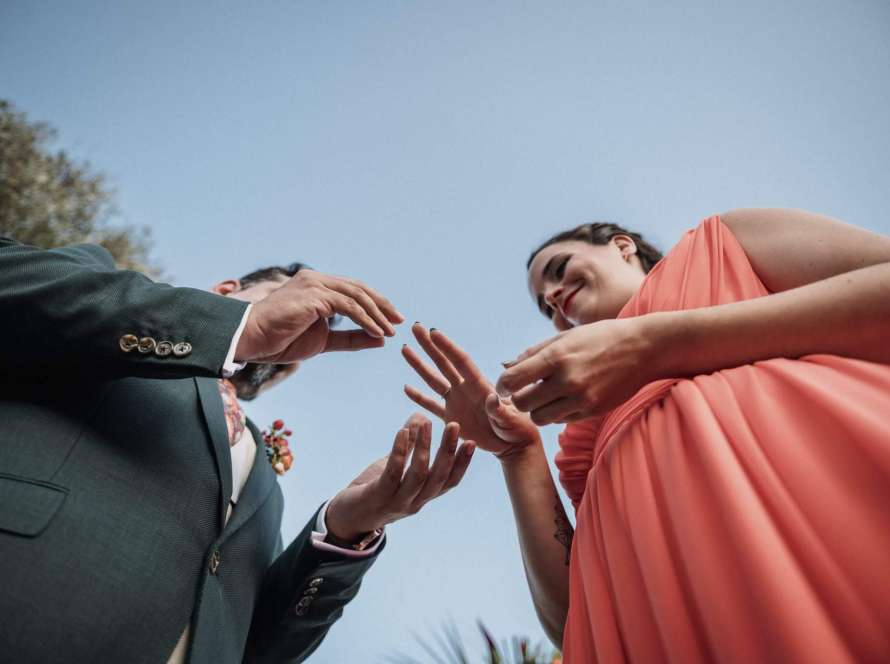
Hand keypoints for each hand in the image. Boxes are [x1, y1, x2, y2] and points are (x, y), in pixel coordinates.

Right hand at [235, 271, 403, 362]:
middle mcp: (316, 279)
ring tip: (389, 330)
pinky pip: (348, 306)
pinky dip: (366, 319)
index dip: (375, 302)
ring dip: (377, 314)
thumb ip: (351, 337)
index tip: (393, 319)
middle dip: (382, 304)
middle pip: (359, 288)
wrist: (252, 340)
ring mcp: (314, 284)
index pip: (353, 289)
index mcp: (317, 285)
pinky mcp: (313, 295)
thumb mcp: (324, 340)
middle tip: (400, 320)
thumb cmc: (281, 340)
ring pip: (356, 296)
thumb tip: (380, 338)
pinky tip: (377, 331)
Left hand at [325, 413, 474, 541]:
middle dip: (448, 451)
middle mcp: (415, 502)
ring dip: (424, 448)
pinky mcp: (378, 496)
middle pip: (438, 477)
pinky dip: (399, 452)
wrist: (346, 516)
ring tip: (426, 422)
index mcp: (423, 496)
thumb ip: (411, 446)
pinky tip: (402, 432)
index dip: (462, 463)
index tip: (472, 441)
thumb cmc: (375, 488)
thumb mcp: (396, 465)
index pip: (449, 481)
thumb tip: (422, 416)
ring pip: (418, 475)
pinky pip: (392, 473)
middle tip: (454, 426)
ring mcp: (397, 501)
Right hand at [402, 323, 539, 459]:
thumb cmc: (517, 430)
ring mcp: (457, 401)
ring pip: (434, 380)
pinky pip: (432, 405)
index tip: (433, 332)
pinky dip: (419, 397)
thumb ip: (500, 410)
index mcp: (480, 386)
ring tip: (405, 349)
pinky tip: (406, 387)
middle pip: (444, 363)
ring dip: (419, 365)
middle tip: (415, 327)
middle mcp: (466, 389)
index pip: (461, 361)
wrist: (514, 444)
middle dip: (429, 345)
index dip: (447, 347)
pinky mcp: (452, 417)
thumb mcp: (511, 420)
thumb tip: (492, 398)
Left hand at [496, 317, 657, 423]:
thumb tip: (508, 365)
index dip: (504, 384)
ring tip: (546, 395)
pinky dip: (557, 412)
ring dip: (537, 408)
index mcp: (556, 357)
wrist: (643, 349)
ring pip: (539, 417)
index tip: (507, 384)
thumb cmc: (600, 337)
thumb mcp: (565, 336)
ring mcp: (580, 399)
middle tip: (525, 390)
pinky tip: (566, 398)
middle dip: (519, 398)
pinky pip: (560, 420)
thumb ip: (534, 352)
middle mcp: (566, 380)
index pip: (512, 380)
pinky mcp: (592, 411)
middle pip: (522, 403)